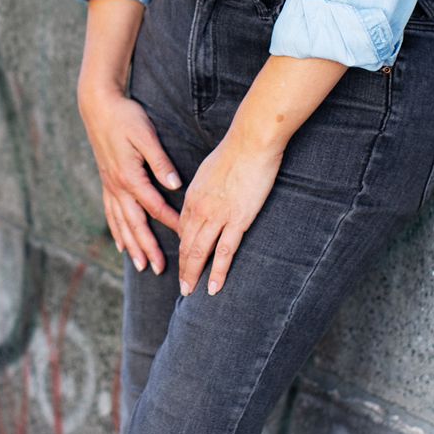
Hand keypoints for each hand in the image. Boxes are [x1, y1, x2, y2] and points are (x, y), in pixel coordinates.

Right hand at [79, 86, 182, 274]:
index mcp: (130, 177)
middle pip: (135, 224)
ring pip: (121, 223)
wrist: (98, 106)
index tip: (187, 237)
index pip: (155, 207)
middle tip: (161, 269)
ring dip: (131, 246)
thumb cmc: (125, 117)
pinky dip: (116, 231)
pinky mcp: (106, 182)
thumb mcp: (145, 135)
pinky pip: (111, 213)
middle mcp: (117, 186)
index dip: (172, 223)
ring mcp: (109, 186)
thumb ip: (160, 162)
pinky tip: (121, 244)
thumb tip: (175, 184)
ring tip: (141, 266)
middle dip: (148, 247)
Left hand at [179, 133, 282, 297]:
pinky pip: (224, 252)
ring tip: (190, 292)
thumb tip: (205, 198)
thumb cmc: (235, 151)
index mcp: (192, 196)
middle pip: (186, 245)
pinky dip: (218, 272)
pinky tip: (214, 287)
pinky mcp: (237, 220)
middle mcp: (199, 209)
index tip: (185, 260)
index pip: (183, 228)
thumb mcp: (209, 169)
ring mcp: (217, 216)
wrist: (251, 142)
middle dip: (182, 268)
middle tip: (182, 287)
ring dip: (193, 274)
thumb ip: (205, 188)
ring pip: (200, 252)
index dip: (182, 247)